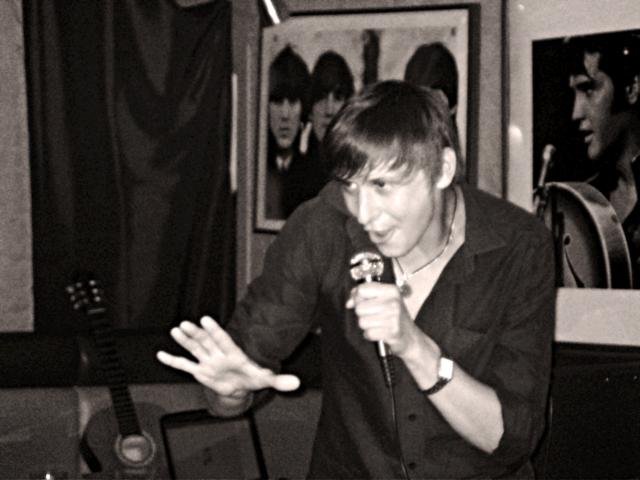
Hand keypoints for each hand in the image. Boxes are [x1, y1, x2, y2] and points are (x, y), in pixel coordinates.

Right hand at [156, 315, 299, 397]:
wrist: (240, 386)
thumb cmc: (252, 378)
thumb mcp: (266, 379)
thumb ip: (279, 380)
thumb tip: (297, 383)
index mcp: (233, 353)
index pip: (223, 339)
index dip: (215, 330)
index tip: (207, 319)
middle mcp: (218, 354)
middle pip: (206, 342)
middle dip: (196, 333)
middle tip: (186, 323)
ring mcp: (207, 361)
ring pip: (194, 348)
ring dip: (185, 341)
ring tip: (175, 330)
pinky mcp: (200, 371)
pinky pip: (184, 365)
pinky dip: (173, 361)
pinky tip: (160, 354)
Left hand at [346, 282, 417, 355]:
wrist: (410, 337)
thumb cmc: (394, 317)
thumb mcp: (383, 299)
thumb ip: (364, 295)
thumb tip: (349, 302)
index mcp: (391, 290)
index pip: (362, 289)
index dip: (357, 297)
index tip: (361, 301)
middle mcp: (393, 302)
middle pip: (359, 307)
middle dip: (362, 314)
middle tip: (373, 315)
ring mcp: (394, 317)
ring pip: (362, 321)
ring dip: (367, 325)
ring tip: (377, 324)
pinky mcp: (392, 332)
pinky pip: (368, 333)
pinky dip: (371, 335)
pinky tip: (379, 332)